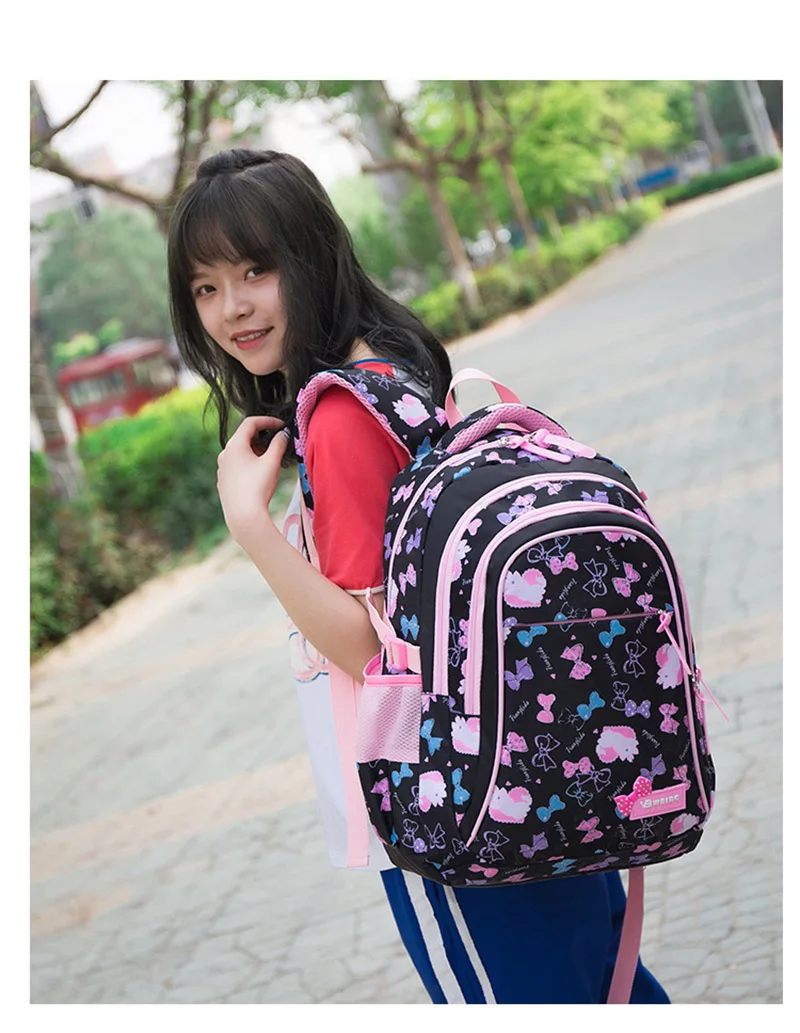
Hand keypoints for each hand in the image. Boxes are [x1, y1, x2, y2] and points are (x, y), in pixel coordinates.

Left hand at [216, 415, 288, 548]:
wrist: (243, 517)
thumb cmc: (258, 487)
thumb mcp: (272, 462)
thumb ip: (279, 444)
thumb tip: (284, 434)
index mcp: (235, 445)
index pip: (250, 422)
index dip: (268, 420)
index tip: (281, 425)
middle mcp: (225, 454)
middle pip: (244, 436)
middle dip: (262, 437)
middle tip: (277, 444)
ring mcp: (222, 468)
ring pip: (240, 452)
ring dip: (255, 451)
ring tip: (270, 461)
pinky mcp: (223, 481)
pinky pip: (236, 466)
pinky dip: (248, 463)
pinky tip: (259, 476)